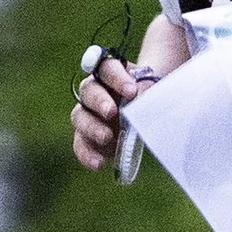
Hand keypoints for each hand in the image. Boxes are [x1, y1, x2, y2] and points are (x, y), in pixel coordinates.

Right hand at [71, 51, 146, 172]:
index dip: (116, 78)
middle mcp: (94, 90)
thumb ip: (147, 92)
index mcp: (110, 73)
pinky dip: (87, 154)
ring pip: (79, 116)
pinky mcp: (86, 136)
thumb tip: (140, 98)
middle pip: (89, 90)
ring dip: (92, 127)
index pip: (107, 68)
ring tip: (107, 138)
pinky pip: (80, 144)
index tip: (131, 91)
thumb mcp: (153, 91)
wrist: (147, 113)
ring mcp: (87, 113)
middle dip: (99, 101)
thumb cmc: (149, 96)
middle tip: (112, 112)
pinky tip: (98, 163)